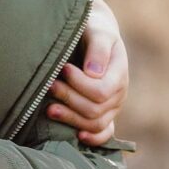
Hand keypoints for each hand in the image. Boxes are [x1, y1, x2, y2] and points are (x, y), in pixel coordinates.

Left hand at [47, 0, 127, 144]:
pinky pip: (103, 134)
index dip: (79, 85)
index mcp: (119, 73)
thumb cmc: (92, 29)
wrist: (93, 34)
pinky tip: (77, 136)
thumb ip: (98, 48)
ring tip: (49, 108)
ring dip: (70, 119)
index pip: (101, 92)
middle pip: (94, 110)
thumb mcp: (97, 31)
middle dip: (68, 98)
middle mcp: (118, 93)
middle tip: (49, 85)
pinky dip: (92, 139)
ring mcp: (112, 107)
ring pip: (94, 124)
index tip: (63, 68)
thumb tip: (94, 72)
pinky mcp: (104, 114)